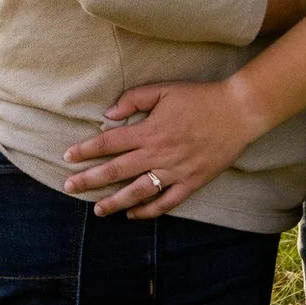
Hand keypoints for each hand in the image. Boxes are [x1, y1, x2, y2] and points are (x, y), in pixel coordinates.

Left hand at [60, 76, 266, 218]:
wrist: (238, 112)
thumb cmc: (199, 98)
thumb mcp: (164, 90)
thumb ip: (134, 99)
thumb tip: (109, 115)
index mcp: (149, 130)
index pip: (109, 143)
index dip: (86, 150)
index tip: (68, 157)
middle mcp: (158, 154)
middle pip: (117, 170)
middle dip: (90, 180)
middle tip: (69, 188)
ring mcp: (175, 171)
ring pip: (138, 192)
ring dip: (115, 202)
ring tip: (97, 210)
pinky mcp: (191, 183)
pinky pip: (166, 202)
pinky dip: (148, 211)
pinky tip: (132, 215)